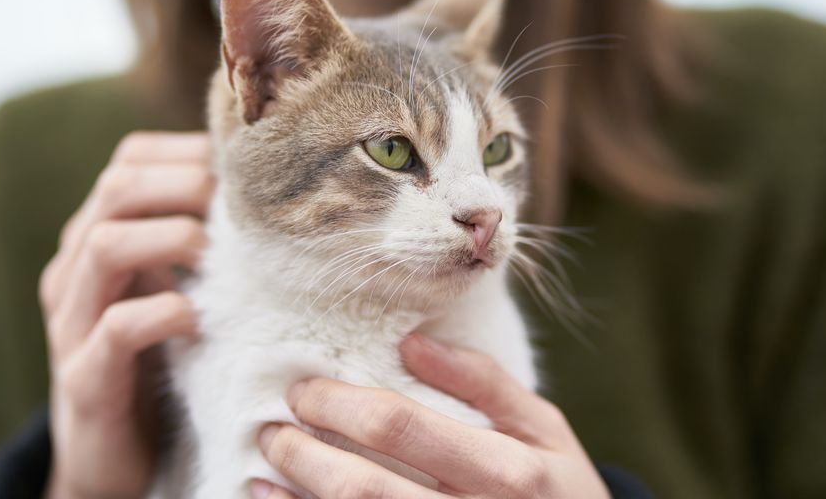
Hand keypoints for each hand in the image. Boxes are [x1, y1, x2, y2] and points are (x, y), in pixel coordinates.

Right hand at [39, 132, 213, 498]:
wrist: (111, 457)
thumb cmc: (156, 360)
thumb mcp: (171, 289)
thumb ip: (195, 243)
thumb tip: (265, 193)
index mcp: (96, 239)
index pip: (128, 162)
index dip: (185, 153)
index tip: (241, 169)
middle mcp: (75, 271)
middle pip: (115, 188)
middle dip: (183, 183)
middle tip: (234, 206)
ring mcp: (72, 323)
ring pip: (104, 245)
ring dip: (171, 237)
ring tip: (213, 253)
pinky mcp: (85, 377)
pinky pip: (115, 328)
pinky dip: (161, 313)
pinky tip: (195, 318)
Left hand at [253, 334, 609, 497]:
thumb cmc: (558, 488)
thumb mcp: (543, 428)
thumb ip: (484, 383)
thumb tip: (411, 342)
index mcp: (507, 471)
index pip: (400, 427)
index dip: (339, 405)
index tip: (303, 389)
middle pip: (364, 489)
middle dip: (303, 454)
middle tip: (271, 427)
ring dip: (297, 496)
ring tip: (267, 465)